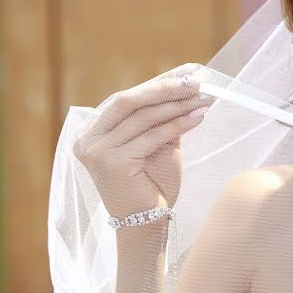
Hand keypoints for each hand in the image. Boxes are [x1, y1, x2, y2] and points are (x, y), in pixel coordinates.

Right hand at [73, 63, 213, 218]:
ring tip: (205, 97)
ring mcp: (96, 151)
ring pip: (142, 117)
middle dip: (167, 87)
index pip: (129, 98)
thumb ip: (160, 118)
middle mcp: (88, 138)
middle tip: (198, 79)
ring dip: (178, 105)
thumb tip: (187, 84)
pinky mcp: (111, 163)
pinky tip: (199, 116)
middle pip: (131, 101)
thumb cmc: (151, 183)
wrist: (145, 223)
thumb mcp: (156, 144)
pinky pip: (151, 137)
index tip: (189, 70)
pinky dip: (177, 124)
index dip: (160, 81)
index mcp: (93, 130)